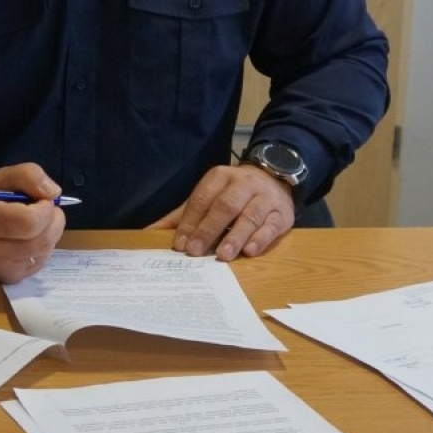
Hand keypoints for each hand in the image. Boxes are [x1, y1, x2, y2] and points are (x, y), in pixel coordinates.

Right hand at [0, 163, 67, 282]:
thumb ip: (27, 175)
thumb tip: (54, 193)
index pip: (29, 222)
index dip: (45, 208)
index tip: (40, 199)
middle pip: (42, 240)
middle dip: (52, 220)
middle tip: (43, 208)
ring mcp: (1, 269)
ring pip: (46, 251)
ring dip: (50, 232)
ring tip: (34, 221)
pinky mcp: (10, 278)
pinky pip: (41, 261)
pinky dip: (43, 246)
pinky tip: (28, 237)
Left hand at [146, 162, 294, 260]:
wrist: (274, 179)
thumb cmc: (233, 194)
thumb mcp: (208, 197)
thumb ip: (182, 215)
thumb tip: (150, 232)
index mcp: (220, 177)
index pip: (202, 199)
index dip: (190, 221)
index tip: (180, 244)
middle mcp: (243, 184)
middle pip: (225, 206)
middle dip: (209, 229)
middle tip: (196, 251)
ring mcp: (265, 198)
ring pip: (249, 216)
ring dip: (235, 236)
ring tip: (223, 255)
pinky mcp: (282, 213)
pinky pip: (271, 226)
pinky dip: (260, 238)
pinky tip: (250, 251)